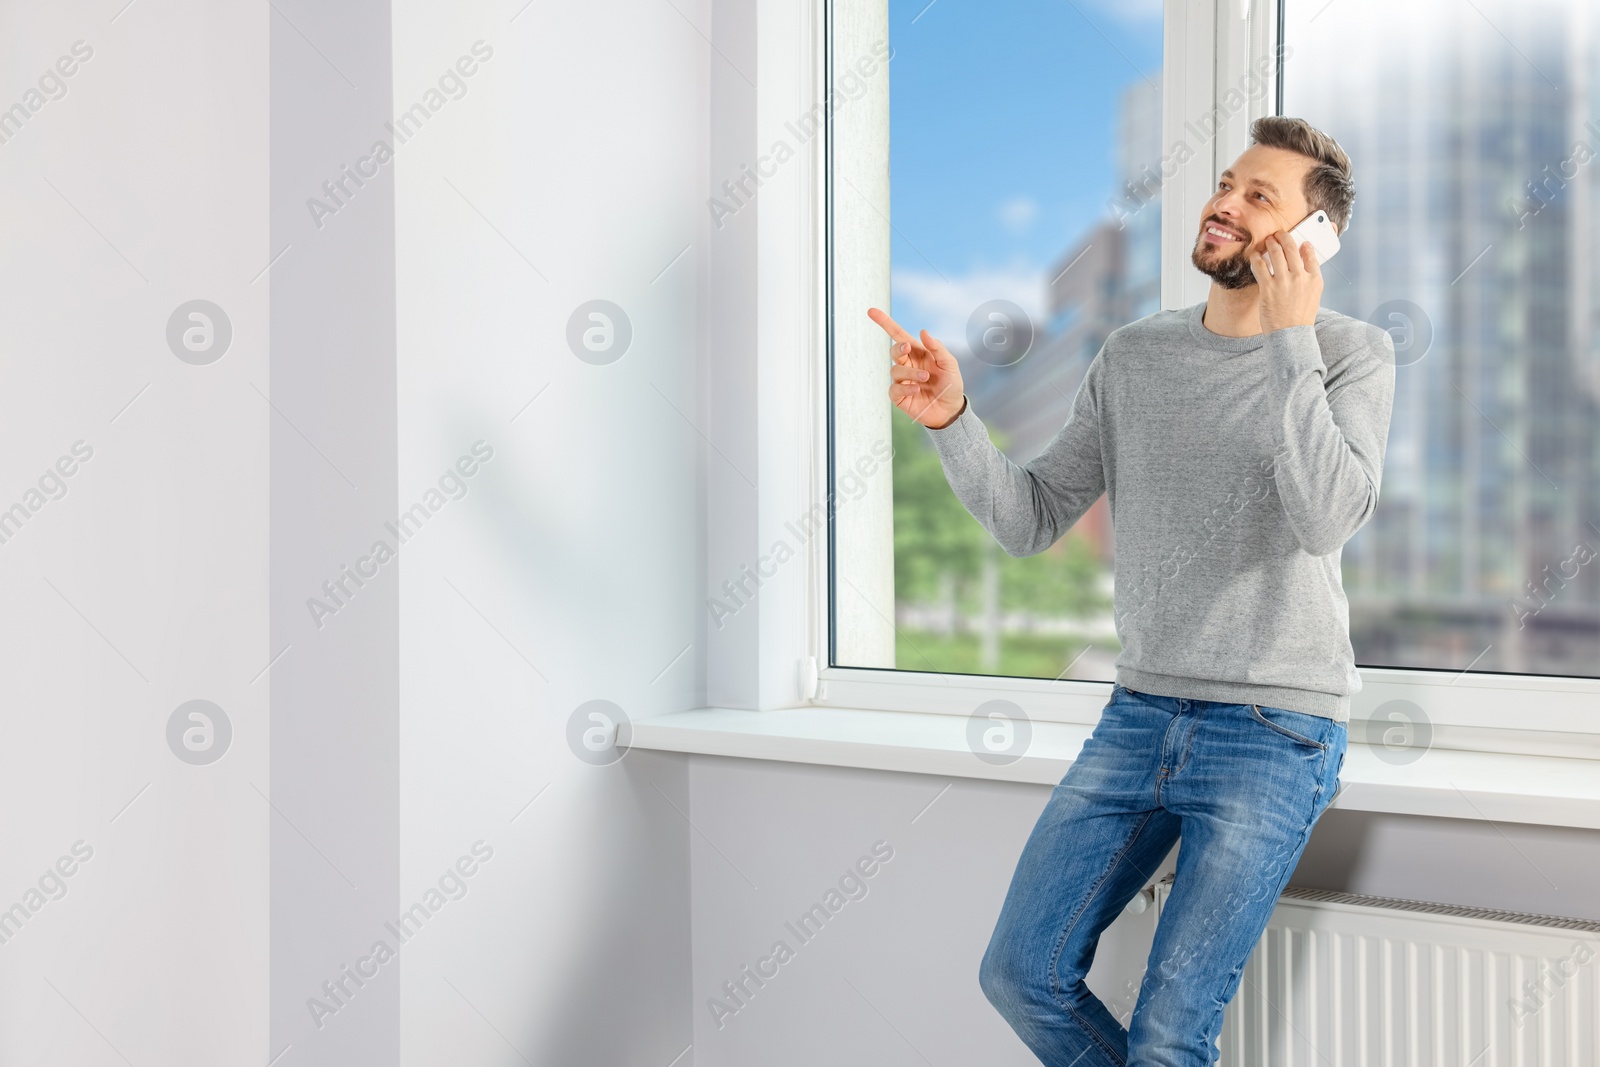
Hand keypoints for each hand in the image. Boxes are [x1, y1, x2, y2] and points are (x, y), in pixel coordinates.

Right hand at [867, 306, 965, 428]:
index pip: (898, 335)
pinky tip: (917, 390)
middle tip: (907, 348)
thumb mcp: (949, 364)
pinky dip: (905, 388)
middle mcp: (908, 365)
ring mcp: (902, 381)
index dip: (885, 323)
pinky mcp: (899, 397)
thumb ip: (937, 348)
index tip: (871, 311)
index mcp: (918, 353)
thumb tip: (922, 332)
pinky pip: (894, 389)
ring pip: (895, 370)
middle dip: (898, 348)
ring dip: (910, 373)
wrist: (951, 410)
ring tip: (925, 379)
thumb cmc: (951, 384)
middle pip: (894, 350)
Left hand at [1250, 229, 1322, 332]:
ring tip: (1267, 241)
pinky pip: (1260, 266)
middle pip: (1292, 249)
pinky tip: (1255, 255)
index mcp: (1314, 279)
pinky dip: (1257, 258)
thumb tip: (1305, 257)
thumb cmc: (1300, 316)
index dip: (1304, 245)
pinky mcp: (1268, 288)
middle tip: (1278, 234)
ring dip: (1270, 243)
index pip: (1310, 254)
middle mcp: (1300, 277)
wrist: (1290, 333)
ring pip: (1276, 253)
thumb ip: (1310, 277)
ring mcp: (1284, 282)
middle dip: (1284, 237)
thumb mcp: (1313, 296)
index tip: (1300, 241)